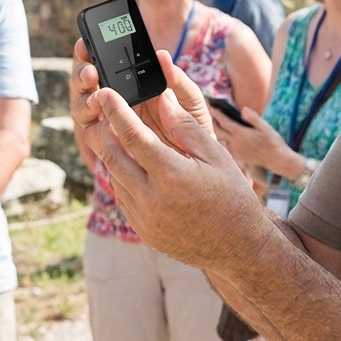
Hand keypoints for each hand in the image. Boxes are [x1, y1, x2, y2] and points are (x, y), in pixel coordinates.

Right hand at [70, 40, 214, 160]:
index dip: (92, 53)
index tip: (86, 43)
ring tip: (95, 96)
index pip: (106, 65)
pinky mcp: (108, 147)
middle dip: (82, 74)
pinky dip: (90, 126)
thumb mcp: (192, 104)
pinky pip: (92, 134)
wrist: (198, 169)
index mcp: (134, 87)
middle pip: (87, 84)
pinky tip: (98, 121)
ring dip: (83, 99)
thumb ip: (179, 81)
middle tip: (90, 72)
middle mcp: (116, 103)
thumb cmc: (195, 132)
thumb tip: (163, 56)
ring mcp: (108, 124)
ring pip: (84, 107)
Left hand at [88, 82, 272, 273]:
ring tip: (117, 135)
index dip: (116, 111)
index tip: (105, 93)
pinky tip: (134, 166)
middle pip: (113, 156)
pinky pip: (124, 197)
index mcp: (173, 175)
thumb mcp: (217, 156)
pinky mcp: (143, 231)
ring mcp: (145, 218)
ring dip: (113, 154)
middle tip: (102, 111)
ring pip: (115, 177)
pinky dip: (124, 177)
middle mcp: (152, 199)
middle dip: (104, 130)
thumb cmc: (233, 196)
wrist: (238, 247)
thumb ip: (186, 128)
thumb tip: (163, 100)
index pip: (133, 136)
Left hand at [212, 107, 304, 179]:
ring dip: (219, 130)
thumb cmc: (274, 142)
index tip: (211, 104)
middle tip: (213, 113)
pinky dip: (225, 140)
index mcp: (241, 134)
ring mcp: (236, 151)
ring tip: (220, 123)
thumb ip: (253, 118)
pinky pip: (227, 147)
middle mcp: (236, 143)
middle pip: (218, 131)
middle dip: (214, 121)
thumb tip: (243, 109)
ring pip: (221, 139)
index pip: (223, 121)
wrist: (277, 160)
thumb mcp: (266, 127)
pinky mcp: (239, 157)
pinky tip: (228, 137)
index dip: (216, 112)